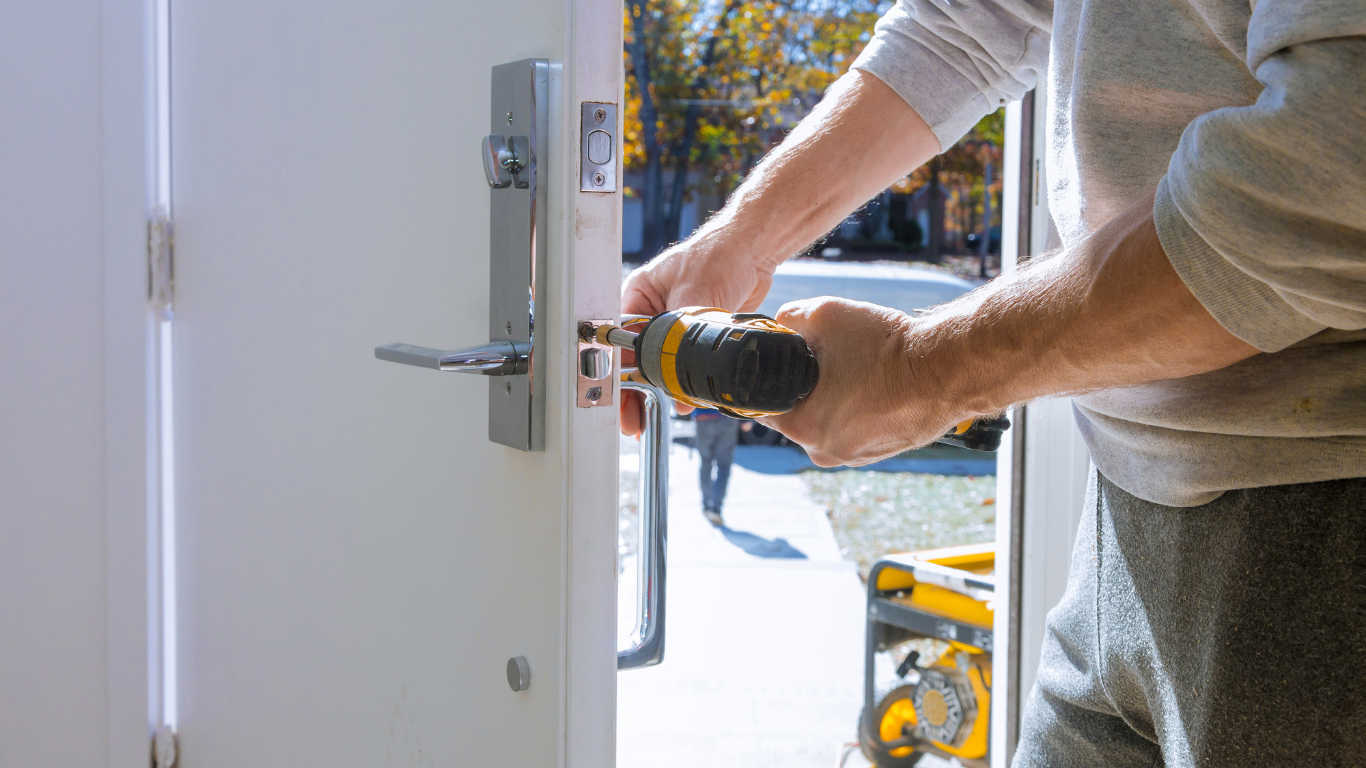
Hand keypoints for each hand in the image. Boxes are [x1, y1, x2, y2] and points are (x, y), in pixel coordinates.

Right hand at [616, 71, 940, 435]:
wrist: (755, 249)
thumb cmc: (720, 254)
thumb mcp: (694, 298)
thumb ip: (683, 339)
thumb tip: (677, 379)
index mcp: (636, 296)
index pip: (617, 341)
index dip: (615, 373)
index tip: (616, 398)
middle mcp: (650, 312)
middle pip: (635, 361)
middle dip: (637, 391)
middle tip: (636, 420)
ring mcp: (673, 325)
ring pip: (661, 367)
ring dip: (665, 388)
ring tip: (671, 406)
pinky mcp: (696, 335)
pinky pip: (685, 364)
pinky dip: (687, 381)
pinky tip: (691, 396)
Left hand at [759, 297, 968, 466]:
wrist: (948, 369)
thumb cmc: (888, 348)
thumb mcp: (826, 315)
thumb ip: (789, 318)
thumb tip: (780, 323)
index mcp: (804, 428)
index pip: (764, 405)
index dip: (768, 379)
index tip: (783, 361)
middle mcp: (826, 452)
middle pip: (798, 413)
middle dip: (807, 385)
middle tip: (831, 359)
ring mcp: (856, 456)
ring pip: (829, 420)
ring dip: (835, 396)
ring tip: (860, 370)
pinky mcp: (880, 452)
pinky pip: (855, 427)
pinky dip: (860, 407)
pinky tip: (875, 384)